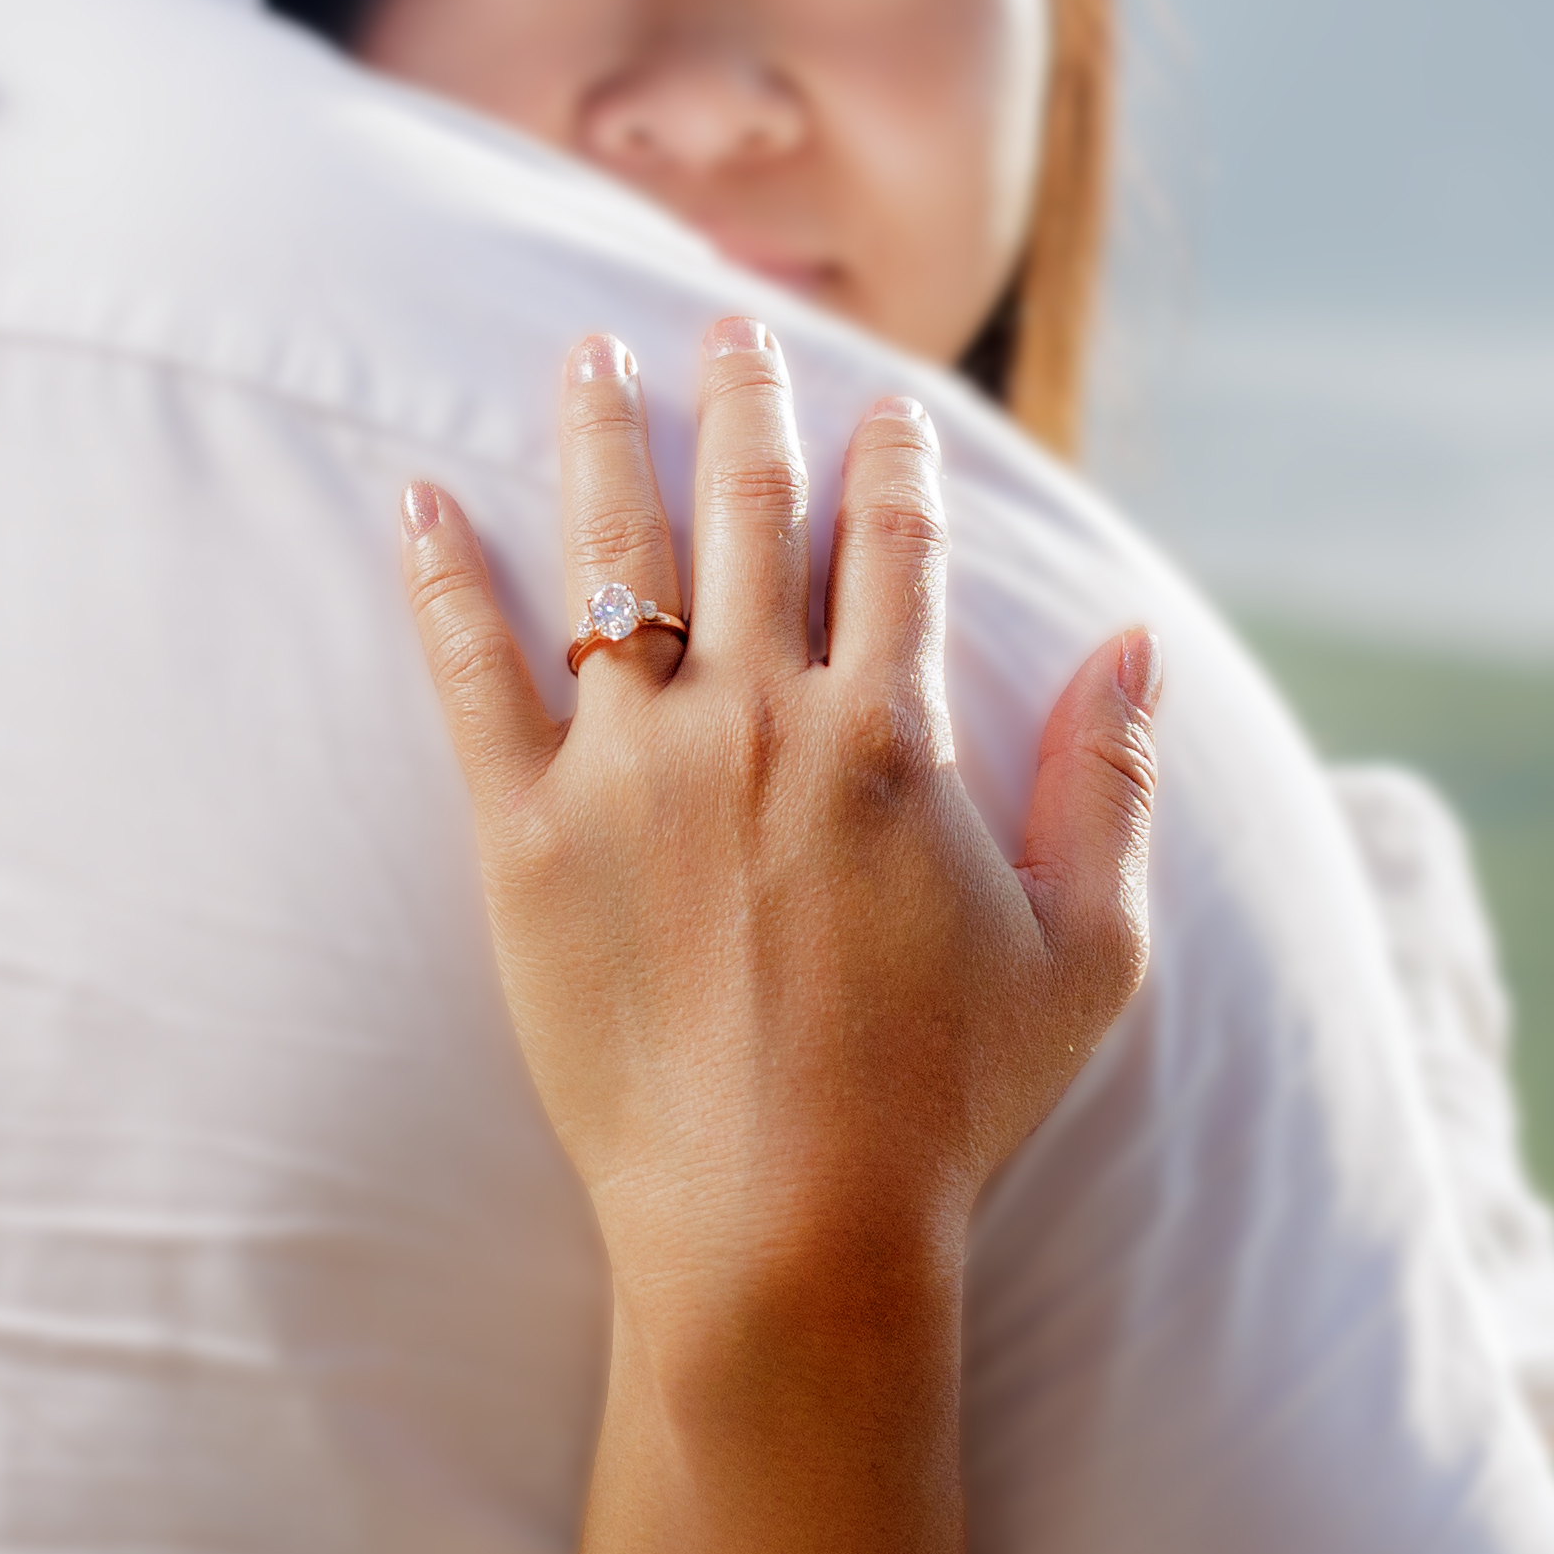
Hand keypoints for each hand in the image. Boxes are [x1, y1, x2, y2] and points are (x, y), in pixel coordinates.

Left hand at [395, 317, 1158, 1358]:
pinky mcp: (527, 835)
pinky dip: (441, 577)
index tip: (883, 406)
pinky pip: (471, 675)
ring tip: (585, 357)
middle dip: (742, 398)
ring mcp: (634, 770)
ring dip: (601, 438)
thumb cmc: (945, 1108)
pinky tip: (417, 499)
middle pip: (747, 508)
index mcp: (890, 735)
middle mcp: (759, 719)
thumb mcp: (1086, 954)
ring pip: (611, 555)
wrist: (783, 1230)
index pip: (894, 543)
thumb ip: (1114, 783)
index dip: (892, 460)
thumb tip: (1137, 638)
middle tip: (724, 322)